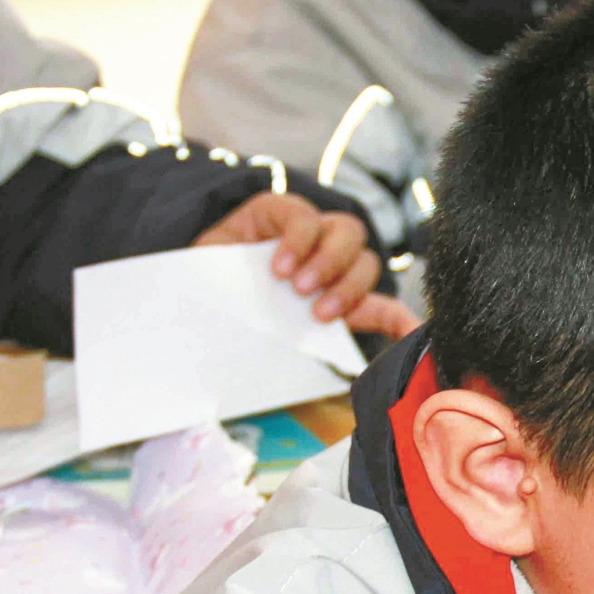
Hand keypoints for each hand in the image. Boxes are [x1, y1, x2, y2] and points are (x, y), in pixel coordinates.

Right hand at [195, 192, 421, 337]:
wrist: (178, 285)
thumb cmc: (226, 315)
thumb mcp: (268, 338)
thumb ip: (303, 351)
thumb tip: (326, 384)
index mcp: (331, 299)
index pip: (381, 306)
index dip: (402, 320)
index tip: (415, 336)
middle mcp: (327, 263)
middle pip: (368, 263)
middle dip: (350, 288)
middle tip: (319, 312)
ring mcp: (307, 233)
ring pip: (349, 234)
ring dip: (329, 263)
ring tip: (297, 287)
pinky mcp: (280, 209)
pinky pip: (305, 216)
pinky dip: (297, 241)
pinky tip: (278, 265)